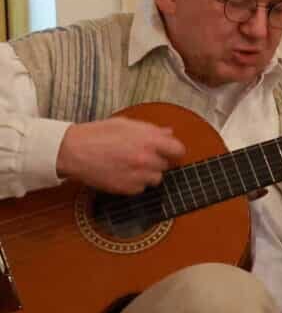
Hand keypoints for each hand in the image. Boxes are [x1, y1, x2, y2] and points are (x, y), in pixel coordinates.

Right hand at [55, 117, 184, 194]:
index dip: (173, 150)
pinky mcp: (127, 188)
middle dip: (157, 160)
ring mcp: (138, 175)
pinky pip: (141, 188)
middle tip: (140, 155)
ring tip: (130, 165)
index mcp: (149, 140)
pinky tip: (121, 173)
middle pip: (166, 165)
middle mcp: (147, 159)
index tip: (168, 151)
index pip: (178, 150)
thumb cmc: (96, 134)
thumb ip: (151, 130)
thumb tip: (169, 133)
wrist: (72, 151)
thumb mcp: (126, 124)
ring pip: (155, 179)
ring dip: (147, 173)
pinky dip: (135, 183)